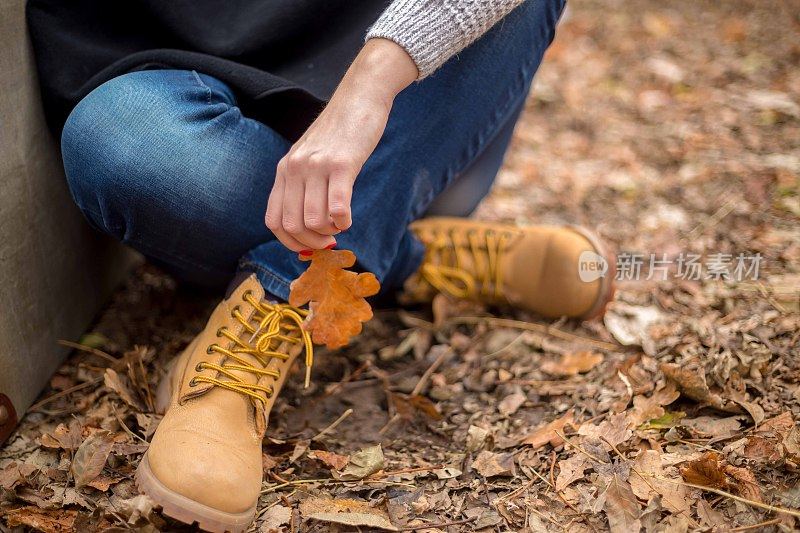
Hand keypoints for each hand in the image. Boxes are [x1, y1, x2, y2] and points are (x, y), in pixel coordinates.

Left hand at [265, 38, 417, 251]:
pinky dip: (343, 222)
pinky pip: (337, 207)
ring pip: (312, 220)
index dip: (291, 242)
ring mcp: (316, 166)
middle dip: (312, 241)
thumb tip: (307, 226)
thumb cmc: (339, 134)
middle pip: (292, 225)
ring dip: (329, 233)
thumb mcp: (310, 158)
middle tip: (329, 240)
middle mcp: (294, 168)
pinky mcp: (341, 164)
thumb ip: (303, 186)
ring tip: (340, 225)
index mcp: (284, 170)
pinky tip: (348, 219)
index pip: (274, 221)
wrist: (359, 98)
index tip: (310, 245)